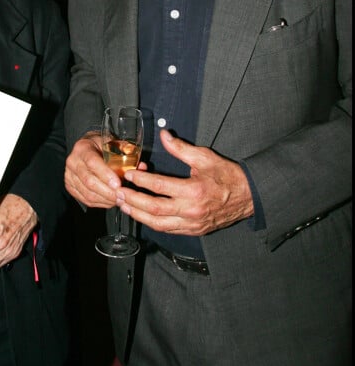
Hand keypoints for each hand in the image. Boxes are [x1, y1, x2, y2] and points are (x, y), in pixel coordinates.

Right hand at [65, 132, 146, 208]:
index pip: (92, 162)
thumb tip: (142, 167)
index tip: (119, 184)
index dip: (105, 175)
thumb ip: (126, 153)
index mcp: (82, 148)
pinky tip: (110, 201)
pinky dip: (100, 202)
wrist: (87, 148)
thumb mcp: (112, 142)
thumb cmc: (101, 145)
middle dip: (108, 191)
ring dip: (106, 199)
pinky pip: (85, 199)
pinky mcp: (70, 187)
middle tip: (123, 196)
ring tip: (119, 199)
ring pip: (88, 193)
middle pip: (89, 181)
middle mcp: (72, 162)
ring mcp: (69, 176)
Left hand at [117, 129, 253, 234]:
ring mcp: (192, 223)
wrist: (248, 197)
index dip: (141, 180)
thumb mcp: (205, 157)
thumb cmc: (227, 176)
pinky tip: (142, 215)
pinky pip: (168, 230)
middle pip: (154, 209)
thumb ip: (181, 148)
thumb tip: (164, 135)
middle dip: (133, 201)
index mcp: (194, 190)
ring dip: (138, 215)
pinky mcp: (194, 230)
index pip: (160, 186)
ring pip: (158, 223)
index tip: (128, 174)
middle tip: (118, 193)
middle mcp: (191, 210)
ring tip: (124, 205)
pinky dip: (152, 223)